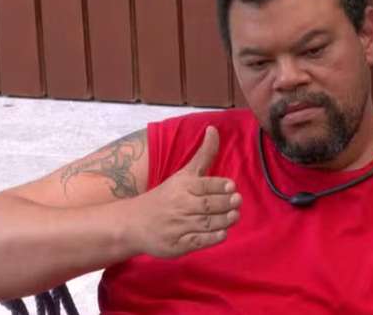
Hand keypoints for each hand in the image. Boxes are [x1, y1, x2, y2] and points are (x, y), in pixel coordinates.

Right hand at [124, 126, 240, 258]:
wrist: (134, 223)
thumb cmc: (166, 196)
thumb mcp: (184, 173)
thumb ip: (203, 154)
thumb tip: (214, 128)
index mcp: (182, 186)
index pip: (204, 185)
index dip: (219, 186)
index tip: (232, 186)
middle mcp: (180, 205)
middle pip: (207, 205)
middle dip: (225, 203)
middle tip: (238, 201)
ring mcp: (178, 226)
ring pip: (206, 223)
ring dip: (224, 220)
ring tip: (234, 215)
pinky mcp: (177, 245)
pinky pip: (198, 241)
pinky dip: (212, 238)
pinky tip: (223, 233)